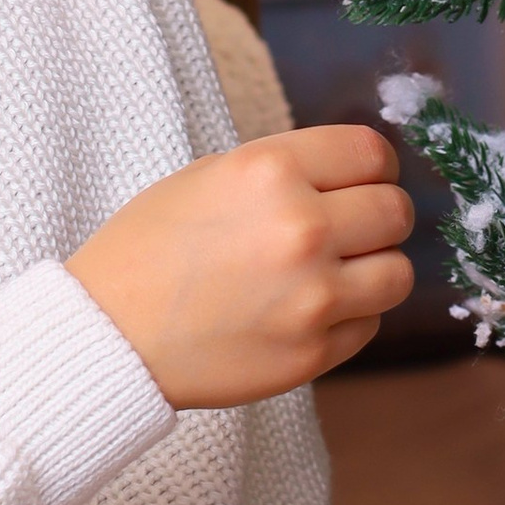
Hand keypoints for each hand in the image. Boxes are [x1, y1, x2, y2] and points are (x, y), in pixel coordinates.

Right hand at [67, 126, 416, 406]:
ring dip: (374, 270)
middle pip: (396, 211)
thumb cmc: (148, 249)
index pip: (372, 153)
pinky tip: (307, 311)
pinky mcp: (312, 352)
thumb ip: (286, 170)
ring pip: (398, 273)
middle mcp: (301, 228)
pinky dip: (350, 317)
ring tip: (337, 273)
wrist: (107, 335)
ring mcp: (311, 296)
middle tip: (352, 230)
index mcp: (270, 171)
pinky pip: (370, 324)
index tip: (365, 181)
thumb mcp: (210, 176)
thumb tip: (355, 173)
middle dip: (379, 217)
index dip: (375, 167)